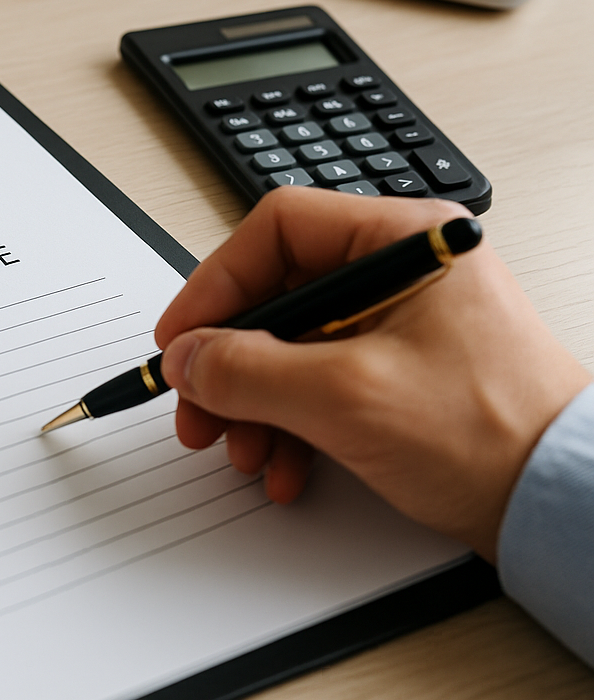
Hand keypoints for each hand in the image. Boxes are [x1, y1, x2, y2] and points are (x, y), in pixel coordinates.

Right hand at [156, 188, 589, 561]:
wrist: (563, 508)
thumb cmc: (494, 433)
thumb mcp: (344, 396)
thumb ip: (246, 369)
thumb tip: (186, 358)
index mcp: (404, 240)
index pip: (278, 229)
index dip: (217, 283)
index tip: (182, 337)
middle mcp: (402, 272)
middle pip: (277, 294)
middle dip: (229, 362)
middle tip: (198, 406)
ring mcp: (403, 325)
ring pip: (291, 347)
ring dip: (253, 404)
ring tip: (241, 450)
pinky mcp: (402, 376)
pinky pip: (320, 384)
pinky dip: (289, 425)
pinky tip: (283, 467)